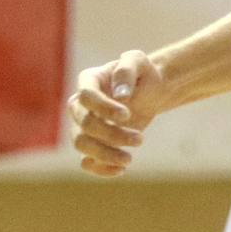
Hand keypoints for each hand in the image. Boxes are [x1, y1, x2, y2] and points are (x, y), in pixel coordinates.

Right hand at [67, 50, 166, 176]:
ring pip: (81, 145)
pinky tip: (120, 170)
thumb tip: (120, 95)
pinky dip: (100, 168)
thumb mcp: (138, 61)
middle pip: (85, 124)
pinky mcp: (92, 142)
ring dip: (105, 154)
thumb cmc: (143, 73)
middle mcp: (79, 104)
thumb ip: (127, 71)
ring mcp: (83, 125)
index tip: (128, 114)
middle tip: (140, 139)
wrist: (150, 91)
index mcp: (88, 81)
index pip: (86, 97)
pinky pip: (86, 161)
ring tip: (129, 159)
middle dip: (112, 134)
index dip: (104, 108)